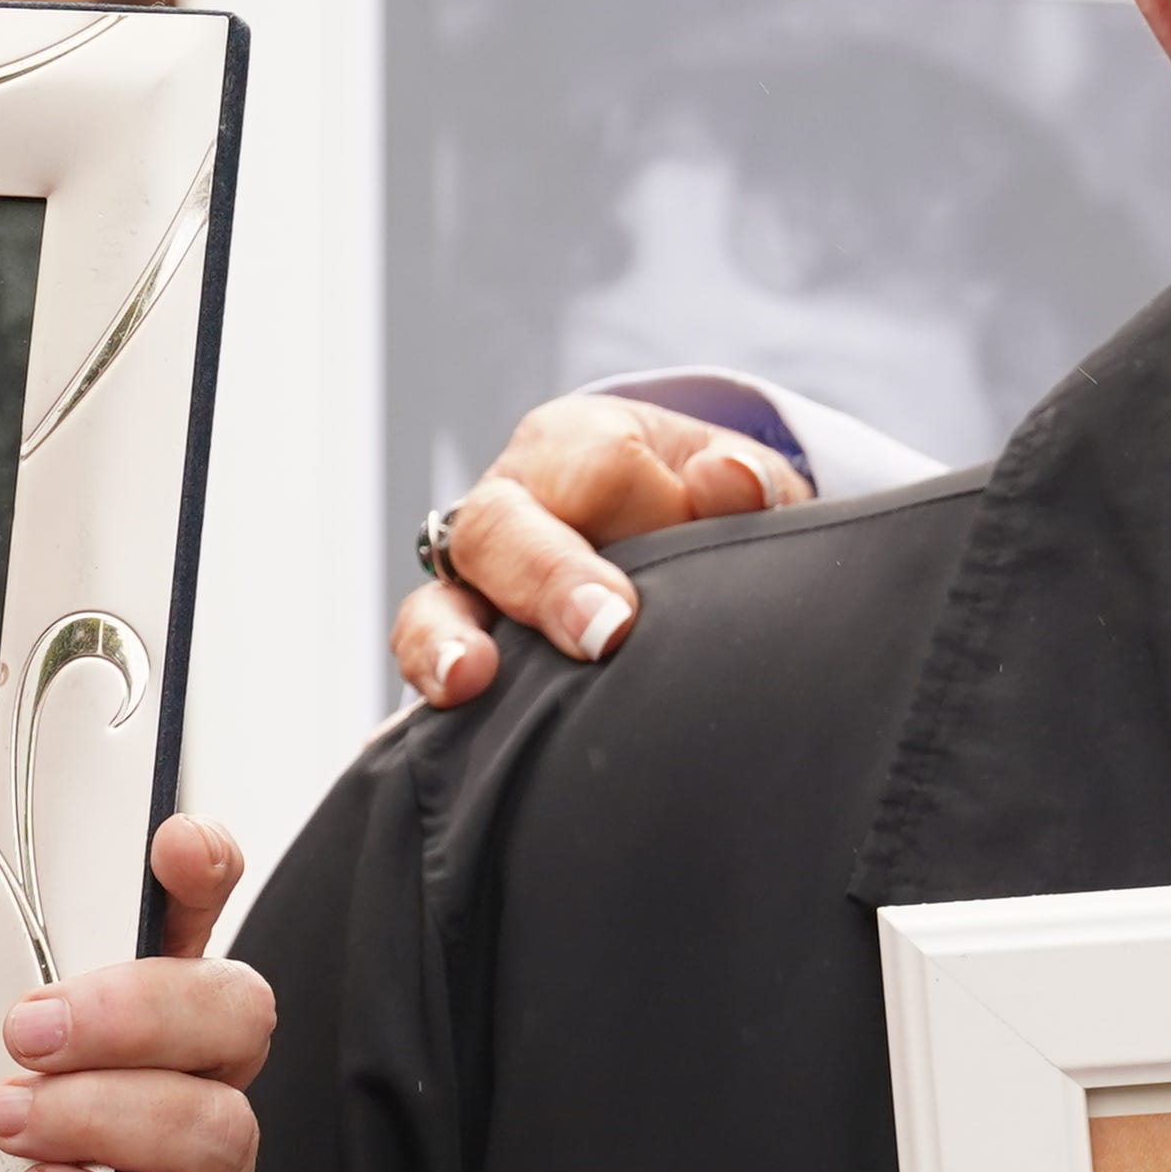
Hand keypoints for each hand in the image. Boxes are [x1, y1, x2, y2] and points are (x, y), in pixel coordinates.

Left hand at [0, 814, 270, 1171]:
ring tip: (6, 1128)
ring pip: (222, 1127)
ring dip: (109, 1112)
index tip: (175, 841)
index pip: (191, 933)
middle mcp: (182, 1109)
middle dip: (136, 1006)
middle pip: (235, 1017)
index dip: (199, 879)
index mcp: (126, 1039)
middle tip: (20, 1029)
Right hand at [390, 397, 805, 709]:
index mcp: (577, 445)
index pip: (597, 466)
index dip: (646, 512)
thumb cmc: (700, 507)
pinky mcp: (457, 643)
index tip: (681, 562)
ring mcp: (473, 579)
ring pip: (436, 598)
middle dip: (548, 580)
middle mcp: (511, 503)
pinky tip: (427, 726)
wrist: (665, 539)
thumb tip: (735, 480)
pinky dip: (422, 693)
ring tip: (467, 680)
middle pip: (499, 526)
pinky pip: (421, 662)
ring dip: (447, 639)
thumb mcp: (739, 482)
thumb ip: (748, 481)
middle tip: (605, 634)